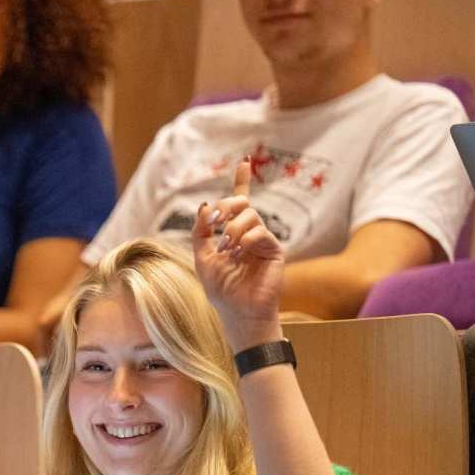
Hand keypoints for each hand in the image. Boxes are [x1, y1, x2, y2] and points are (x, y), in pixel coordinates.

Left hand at [192, 156, 284, 351]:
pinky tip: (239, 254)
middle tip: (213, 222)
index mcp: (234, 234)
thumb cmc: (221, 291)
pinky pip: (260, 231)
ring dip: (232, 229)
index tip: (244, 161)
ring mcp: (263, 240)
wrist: (238, 313)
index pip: (239, 202)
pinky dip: (245, 239)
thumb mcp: (202, 258)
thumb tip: (204, 206)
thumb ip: (200, 233)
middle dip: (225, 207)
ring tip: (226, 250)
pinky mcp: (274, 249)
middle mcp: (250, 234)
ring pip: (249, 215)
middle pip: (241, 203)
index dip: (242, 181)